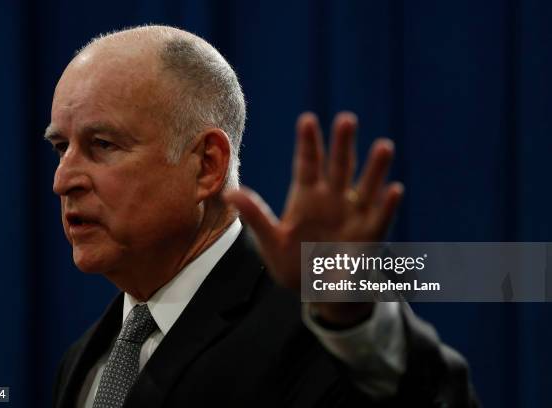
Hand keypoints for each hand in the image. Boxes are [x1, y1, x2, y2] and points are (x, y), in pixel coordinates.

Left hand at [223, 112, 403, 325]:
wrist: (319, 294)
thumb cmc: (293, 264)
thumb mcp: (271, 242)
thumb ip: (256, 216)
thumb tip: (229, 194)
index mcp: (306, 197)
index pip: (307, 164)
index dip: (308, 143)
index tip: (308, 119)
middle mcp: (332, 199)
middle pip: (339, 167)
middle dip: (343, 144)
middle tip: (346, 119)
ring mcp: (353, 215)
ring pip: (366, 187)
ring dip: (375, 168)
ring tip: (384, 147)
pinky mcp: (370, 236)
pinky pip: (380, 218)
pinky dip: (387, 205)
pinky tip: (394, 190)